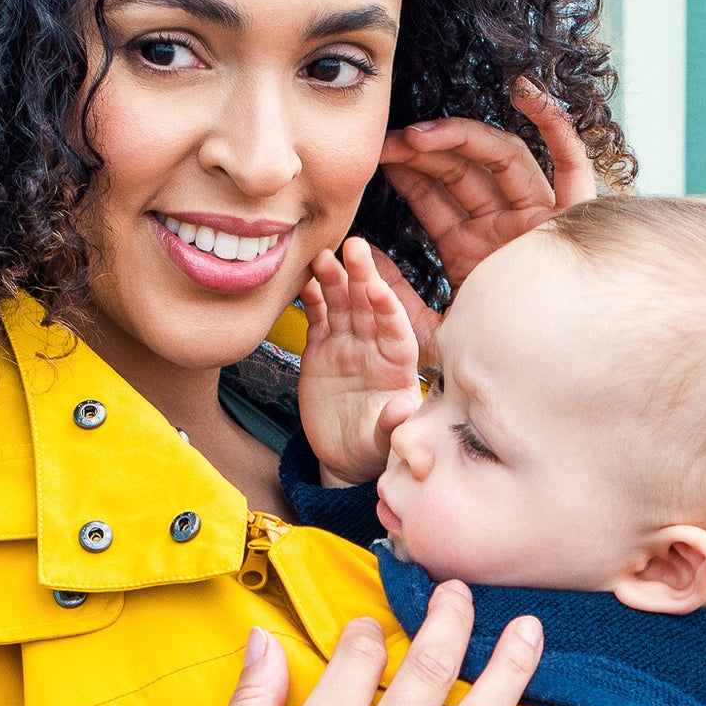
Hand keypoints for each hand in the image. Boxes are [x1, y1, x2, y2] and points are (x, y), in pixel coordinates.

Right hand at [298, 239, 423, 486]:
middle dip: (362, 276)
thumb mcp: (385, 442)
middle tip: (355, 246)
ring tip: (323, 257)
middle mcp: (373, 349)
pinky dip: (310, 298)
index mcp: (397, 366)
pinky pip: (317, 317)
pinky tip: (303, 277)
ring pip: (342, 304)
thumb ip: (393, 424)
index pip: (395, 329)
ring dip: (334, 279)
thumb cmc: (372, 449)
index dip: (387, 308)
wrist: (344, 458)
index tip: (378, 288)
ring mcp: (347, 346)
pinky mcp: (321, 350)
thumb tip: (403, 409)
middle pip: (368, 306)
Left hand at [379, 79, 597, 351]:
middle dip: (426, 151)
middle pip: (464, 170)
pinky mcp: (571, 221)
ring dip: (463, 138)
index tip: (377, 158)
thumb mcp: (429, 332)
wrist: (532, 384)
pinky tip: (527, 95)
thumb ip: (395, 297)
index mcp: (472, 250)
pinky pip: (572, 165)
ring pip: (503, 159)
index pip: (435, 196)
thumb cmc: (491, 362)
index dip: (408, 172)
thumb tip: (361, 257)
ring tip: (423, 137)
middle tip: (391, 144)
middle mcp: (504, 228)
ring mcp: (537, 220)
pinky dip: (557, 126)